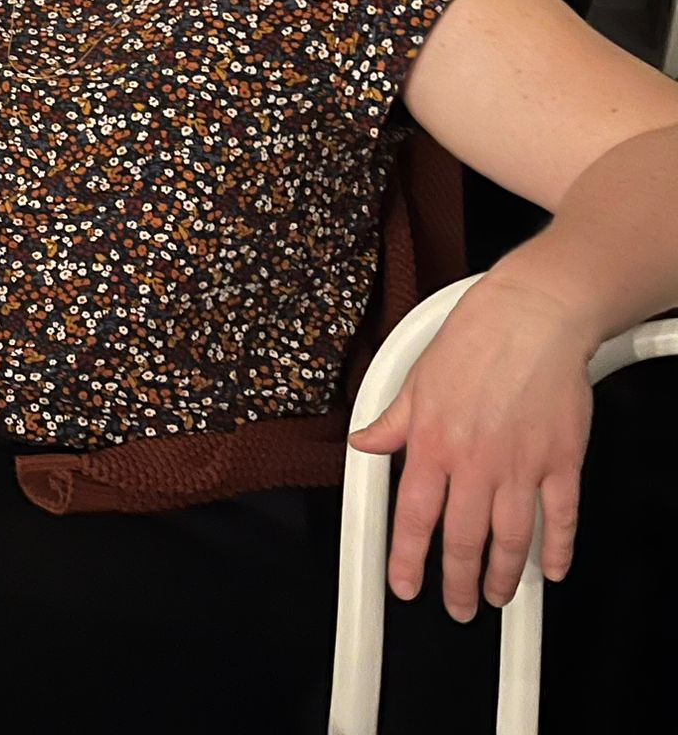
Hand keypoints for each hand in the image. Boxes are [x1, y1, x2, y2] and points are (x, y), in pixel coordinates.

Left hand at [349, 275, 596, 621]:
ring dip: (504, 576)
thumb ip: (391, 422)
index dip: (408, 560)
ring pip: (511, 538)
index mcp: (432, 444)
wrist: (530, 318)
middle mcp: (474, 462)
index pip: (413, 516)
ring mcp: (521, 465)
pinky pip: (559, 516)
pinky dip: (557, 548)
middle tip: (459, 607)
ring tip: (498, 596)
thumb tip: (363, 443)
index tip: (405, 586)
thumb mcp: (415, 381)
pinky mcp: (562, 460)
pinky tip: (552, 568)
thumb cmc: (472, 342)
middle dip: (459, 583)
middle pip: (464, 539)